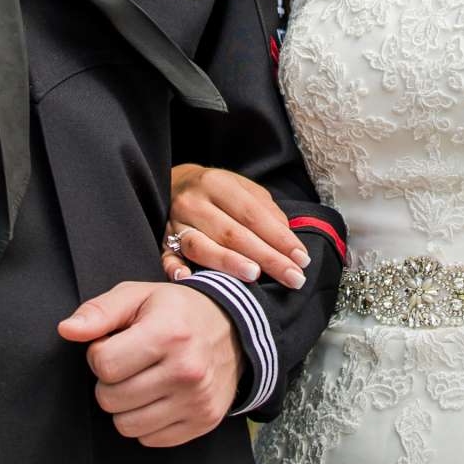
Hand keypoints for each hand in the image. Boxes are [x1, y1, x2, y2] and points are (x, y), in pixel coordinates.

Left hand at [58, 281, 245, 445]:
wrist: (233, 329)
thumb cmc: (176, 311)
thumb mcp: (138, 296)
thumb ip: (99, 311)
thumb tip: (67, 330)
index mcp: (169, 333)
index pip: (103, 364)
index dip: (100, 353)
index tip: (116, 343)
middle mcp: (187, 370)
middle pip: (110, 399)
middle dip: (110, 381)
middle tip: (130, 363)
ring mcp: (197, 400)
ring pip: (126, 425)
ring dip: (126, 405)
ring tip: (143, 380)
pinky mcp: (203, 421)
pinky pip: (149, 439)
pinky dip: (147, 422)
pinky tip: (159, 396)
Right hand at [163, 163, 308, 289]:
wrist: (174, 183)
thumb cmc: (218, 191)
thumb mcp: (244, 189)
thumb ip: (266, 211)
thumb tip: (286, 241)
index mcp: (217, 183)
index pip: (253, 215)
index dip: (279, 238)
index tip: (302, 259)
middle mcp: (193, 202)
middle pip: (232, 233)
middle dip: (266, 257)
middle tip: (293, 278)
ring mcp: (174, 222)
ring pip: (200, 246)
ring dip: (227, 262)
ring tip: (254, 276)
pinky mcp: (161, 240)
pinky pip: (166, 257)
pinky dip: (175, 269)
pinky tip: (188, 280)